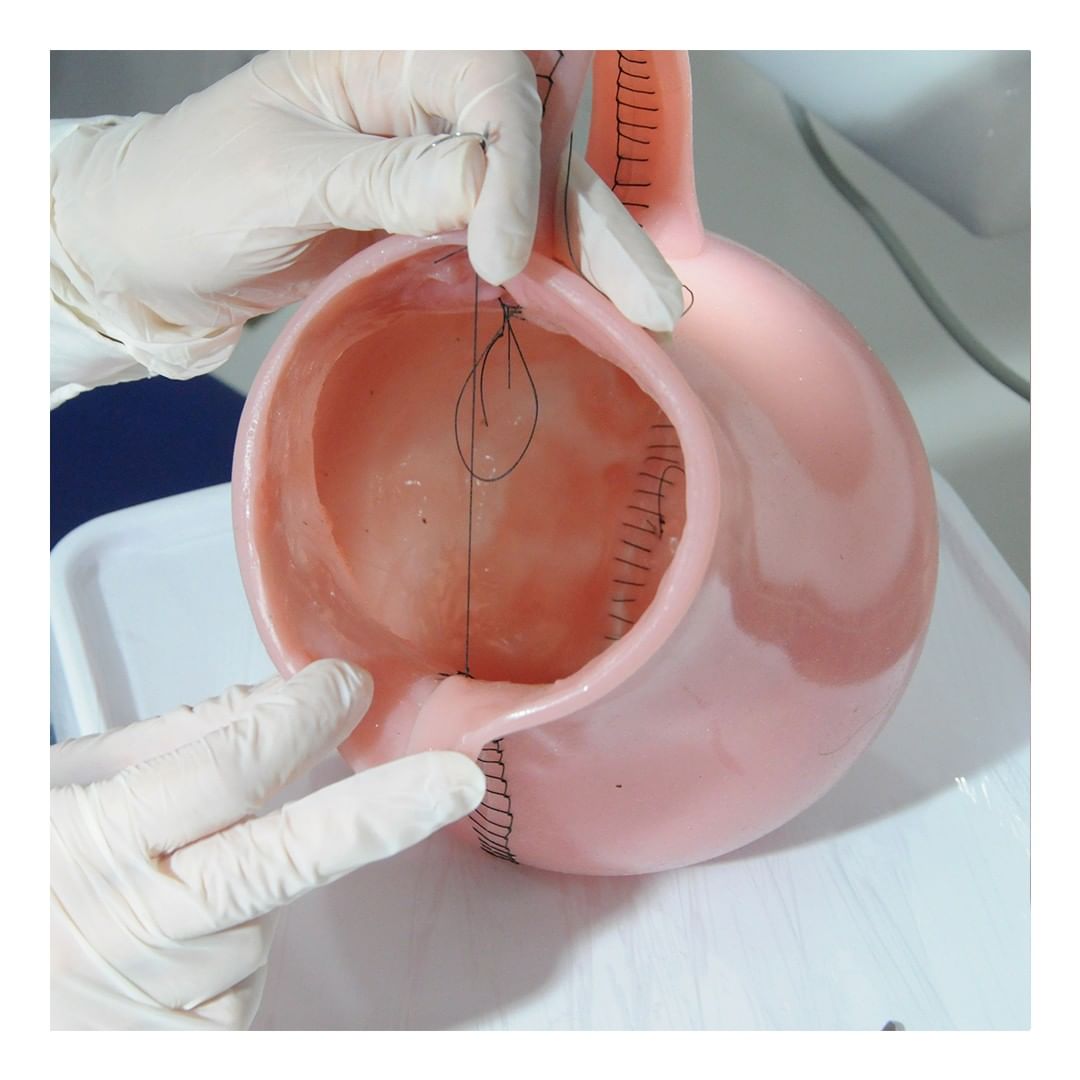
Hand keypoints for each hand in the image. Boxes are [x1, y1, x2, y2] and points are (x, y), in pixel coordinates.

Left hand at [50, 50, 682, 383]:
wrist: (156, 251)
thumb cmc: (190, 195)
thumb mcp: (280, 179)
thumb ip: (386, 177)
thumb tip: (487, 183)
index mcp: (383, 50)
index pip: (487, 89)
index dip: (513, 170)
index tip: (504, 258)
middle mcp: (424, 93)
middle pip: (539, 139)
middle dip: (596, 217)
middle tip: (651, 295)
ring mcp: (435, 157)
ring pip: (541, 192)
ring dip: (599, 252)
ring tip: (652, 311)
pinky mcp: (435, 214)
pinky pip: (512, 235)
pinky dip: (558, 272)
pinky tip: (598, 305)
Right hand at [50, 660, 484, 1029]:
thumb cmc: (23, 877)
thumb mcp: (68, 787)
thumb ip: (180, 741)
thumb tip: (284, 696)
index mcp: (99, 839)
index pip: (227, 769)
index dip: (298, 720)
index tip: (347, 684)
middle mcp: (135, 928)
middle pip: (280, 862)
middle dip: (376, 817)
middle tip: (456, 781)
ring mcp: (162, 1003)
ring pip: (263, 923)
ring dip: (248, 892)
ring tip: (160, 894)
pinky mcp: (181, 1053)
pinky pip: (241, 989)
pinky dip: (229, 951)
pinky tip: (173, 947)